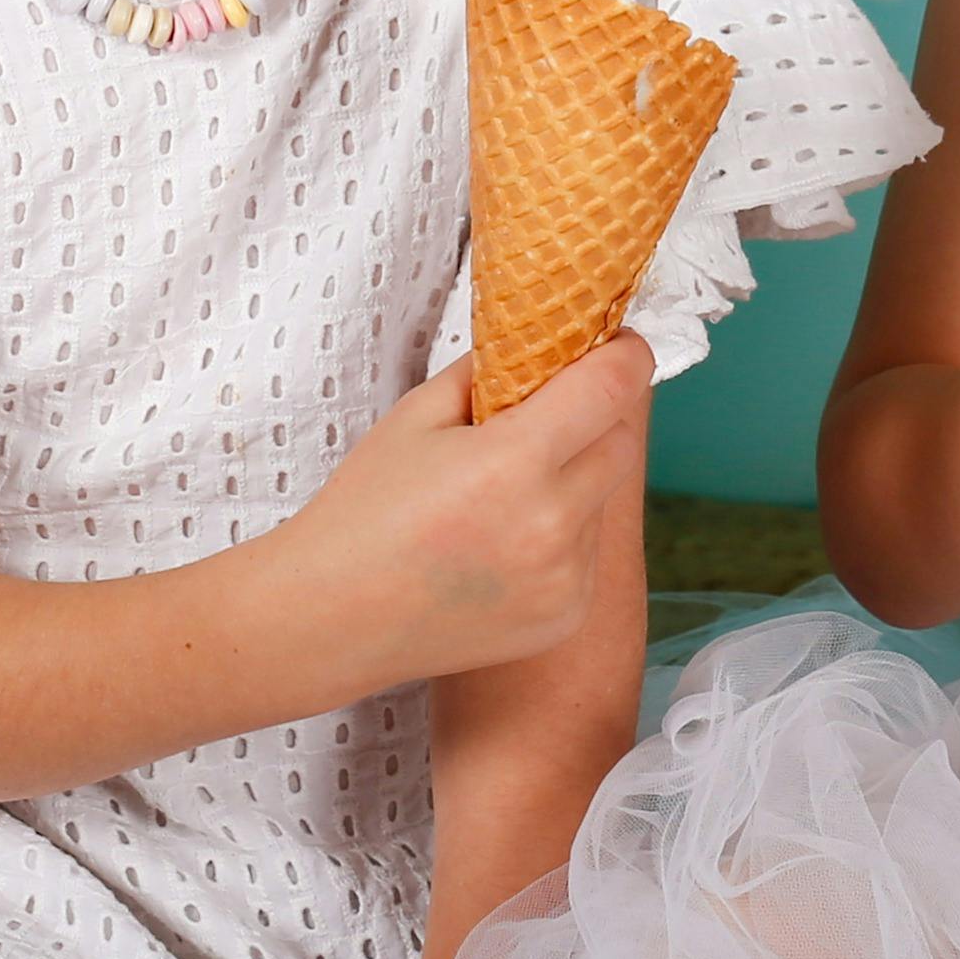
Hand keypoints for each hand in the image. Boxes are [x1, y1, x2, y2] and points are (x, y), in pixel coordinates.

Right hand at [273, 332, 651, 692]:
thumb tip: (545, 341)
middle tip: (550, 420)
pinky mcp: (566, 615)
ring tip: (503, 499)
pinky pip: (587, 554)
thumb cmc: (366, 510)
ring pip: (602, 500)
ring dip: (575, 484)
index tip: (622, 344)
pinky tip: (501, 548)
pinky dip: (561, 539)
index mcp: (513, 461)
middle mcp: (551, 523)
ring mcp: (564, 578)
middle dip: (598, 420)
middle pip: (622, 444)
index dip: (627, 356)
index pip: (613, 388)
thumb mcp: (418, 415)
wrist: (332, 617)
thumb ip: (491, 371)